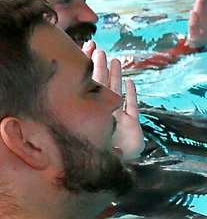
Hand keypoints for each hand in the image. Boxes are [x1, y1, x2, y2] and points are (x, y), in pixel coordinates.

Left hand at [85, 40, 141, 160]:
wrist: (109, 169)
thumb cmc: (92, 153)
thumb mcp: (81, 129)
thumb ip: (77, 115)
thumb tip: (62, 94)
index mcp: (89, 112)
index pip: (88, 86)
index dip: (88, 70)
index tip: (86, 53)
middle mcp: (103, 112)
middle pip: (102, 84)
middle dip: (100, 67)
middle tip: (98, 49)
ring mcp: (118, 118)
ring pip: (117, 91)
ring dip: (116, 76)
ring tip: (114, 60)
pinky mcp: (132, 125)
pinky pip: (132, 107)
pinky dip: (132, 95)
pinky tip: (130, 83)